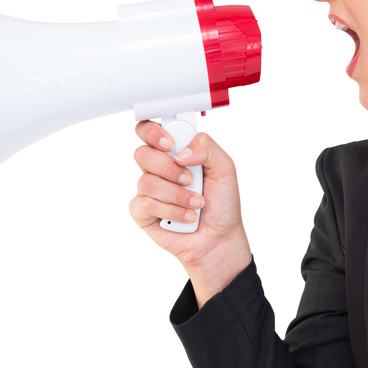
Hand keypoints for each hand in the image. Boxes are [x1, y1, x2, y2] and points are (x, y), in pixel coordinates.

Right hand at [127, 120, 252, 278]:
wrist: (220, 238)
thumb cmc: (223, 204)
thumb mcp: (226, 167)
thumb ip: (207, 146)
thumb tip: (180, 151)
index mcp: (174, 151)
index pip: (148, 129)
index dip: (153, 132)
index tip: (171, 144)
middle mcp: (157, 168)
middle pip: (140, 153)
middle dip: (168, 167)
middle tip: (189, 178)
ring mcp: (146, 190)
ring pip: (145, 181)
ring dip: (177, 194)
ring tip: (196, 202)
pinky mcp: (140, 212)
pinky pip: (145, 204)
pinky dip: (172, 211)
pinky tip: (185, 216)